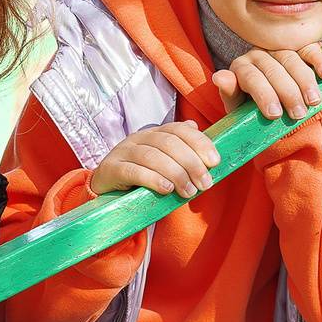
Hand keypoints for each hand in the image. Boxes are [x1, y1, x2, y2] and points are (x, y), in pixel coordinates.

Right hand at [88, 121, 219, 197]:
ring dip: (175, 174)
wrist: (107, 192)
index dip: (199, 143)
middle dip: (191, 163)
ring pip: (152, 156)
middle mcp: (139, 138)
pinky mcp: (111, 169)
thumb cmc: (142, 179)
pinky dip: (152, 179)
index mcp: (155, 134)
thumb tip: (201, 135)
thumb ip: (183, 154)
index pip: (179, 130)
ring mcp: (123, 152)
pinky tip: (166, 189)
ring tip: (188, 192)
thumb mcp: (165, 166)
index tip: (214, 161)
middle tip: (205, 184)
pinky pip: (133, 171)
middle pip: (168, 143)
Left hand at [212, 44, 321, 121]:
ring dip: (304, 81)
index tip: (275, 115)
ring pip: (292, 59)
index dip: (264, 95)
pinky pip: (310, 49)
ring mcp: (280, 48)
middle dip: (287, 93)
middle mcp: (258, 53)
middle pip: (273, 69)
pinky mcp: (300, 47)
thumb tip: (220, 77)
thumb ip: (230, 94)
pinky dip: (319, 60)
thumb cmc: (254, 110)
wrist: (278, 110)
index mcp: (241, 67)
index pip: (251, 77)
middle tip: (298, 114)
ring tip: (313, 101)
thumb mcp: (239, 108)